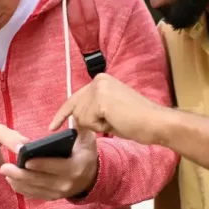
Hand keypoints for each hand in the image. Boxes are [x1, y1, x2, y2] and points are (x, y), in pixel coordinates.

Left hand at [0, 127, 98, 199]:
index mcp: (74, 167)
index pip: (55, 167)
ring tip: (5, 173)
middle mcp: (66, 183)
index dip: (40, 164)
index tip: (25, 161)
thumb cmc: (85, 153)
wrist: (91, 176)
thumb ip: (80, 126)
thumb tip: (72, 113)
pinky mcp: (51, 197)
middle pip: (40, 180)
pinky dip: (22, 188)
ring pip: (35, 189)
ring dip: (18, 182)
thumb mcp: (87, 138)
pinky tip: (11, 181)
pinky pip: (34, 194)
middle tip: (4, 167)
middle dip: (21, 174)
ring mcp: (58, 193)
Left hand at [49, 73, 165, 144]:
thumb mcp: (110, 112)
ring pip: (82, 118)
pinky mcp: (100, 99)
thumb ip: (93, 110)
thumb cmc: (138, 121)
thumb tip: (75, 120)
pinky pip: (89, 122)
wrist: (156, 122)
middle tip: (115, 120)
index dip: (63, 114)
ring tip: (118, 120)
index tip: (52, 126)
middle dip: (92, 123)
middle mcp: (98, 80)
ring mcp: (98, 88)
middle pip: (77, 111)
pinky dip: (102, 128)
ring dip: (98, 126)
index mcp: (101, 80)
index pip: (75, 98)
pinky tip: (116, 121)